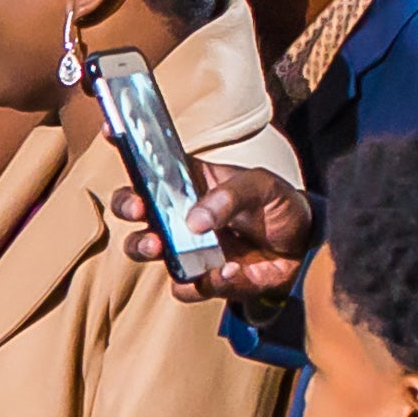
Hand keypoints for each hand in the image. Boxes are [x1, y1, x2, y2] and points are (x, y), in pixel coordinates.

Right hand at [121, 157, 313, 304]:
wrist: (305, 250)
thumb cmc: (279, 206)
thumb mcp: (262, 186)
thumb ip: (230, 195)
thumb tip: (195, 220)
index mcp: (190, 180)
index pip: (151, 160)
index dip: (126, 142)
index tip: (113, 130)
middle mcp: (179, 212)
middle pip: (132, 206)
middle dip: (127, 206)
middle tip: (140, 210)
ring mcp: (185, 247)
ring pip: (142, 248)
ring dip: (143, 247)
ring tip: (160, 247)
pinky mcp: (201, 279)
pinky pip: (185, 286)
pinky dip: (201, 283)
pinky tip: (229, 270)